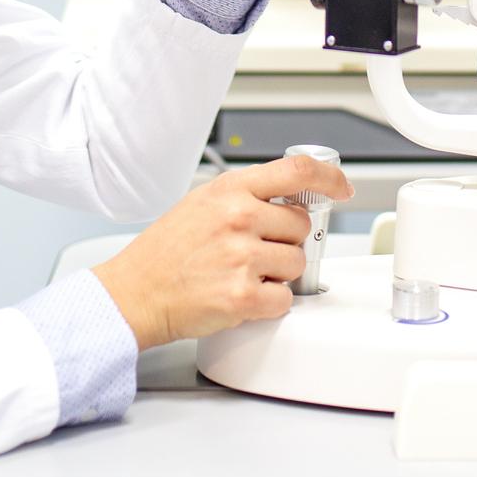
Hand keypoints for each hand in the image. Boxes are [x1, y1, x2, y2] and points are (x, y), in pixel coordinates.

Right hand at [90, 154, 354, 349]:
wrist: (134, 293)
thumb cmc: (166, 252)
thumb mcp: (203, 203)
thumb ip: (247, 197)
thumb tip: (294, 199)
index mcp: (230, 190)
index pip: (298, 171)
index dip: (329, 178)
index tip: (342, 188)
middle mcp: (238, 218)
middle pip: (302, 227)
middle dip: (285, 242)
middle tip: (253, 252)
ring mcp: (241, 257)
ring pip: (296, 265)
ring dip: (277, 275)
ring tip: (239, 274)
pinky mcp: (241, 297)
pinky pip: (283, 300)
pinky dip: (268, 305)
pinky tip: (239, 297)